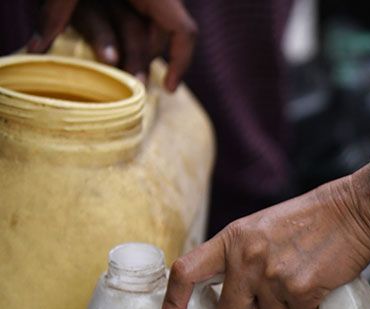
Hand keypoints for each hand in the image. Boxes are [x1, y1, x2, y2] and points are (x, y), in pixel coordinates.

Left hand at [28, 0, 195, 90]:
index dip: (181, 63)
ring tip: (118, 66)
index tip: (169, 88)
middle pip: (164, 34)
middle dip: (147, 60)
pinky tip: (113, 38)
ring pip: (152, 23)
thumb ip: (55, 10)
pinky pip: (142, 9)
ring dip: (136, 45)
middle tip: (129, 85)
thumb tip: (36, 49)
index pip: (184, 33)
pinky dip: (130, 25)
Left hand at [159, 174, 369, 308]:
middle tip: (273, 289)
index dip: (173, 304)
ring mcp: (272, 274)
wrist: (353, 211)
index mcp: (232, 239)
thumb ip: (240, 255)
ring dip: (285, 304)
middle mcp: (246, 257)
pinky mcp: (300, 289)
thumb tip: (228, 294)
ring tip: (303, 273)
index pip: (187, 272)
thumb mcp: (262, 228)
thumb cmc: (310, 220)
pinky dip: (309, 302)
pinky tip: (318, 278)